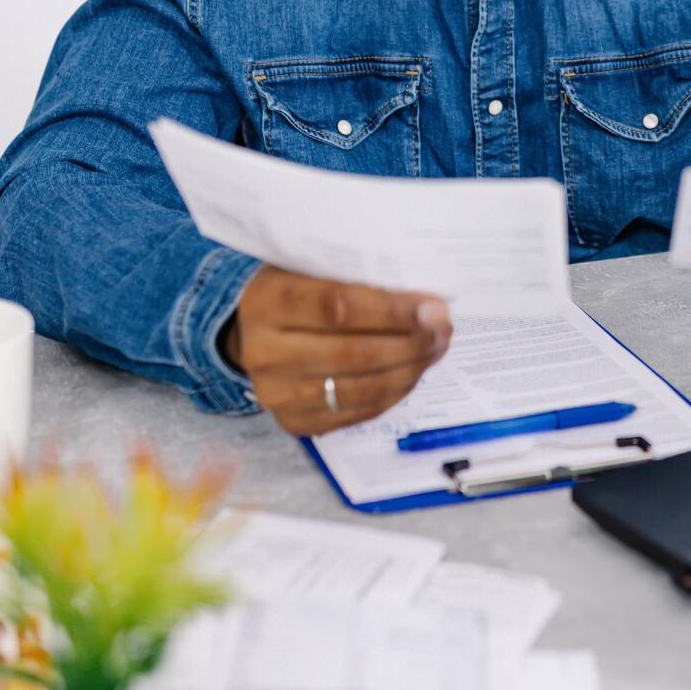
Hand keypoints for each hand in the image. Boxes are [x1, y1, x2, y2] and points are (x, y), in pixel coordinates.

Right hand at [222, 266, 452, 435]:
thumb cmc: (293, 288)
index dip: (392, 311)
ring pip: (361, 387)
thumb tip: (425, 301)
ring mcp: (277, 394)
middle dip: (411, 342)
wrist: (247, 330)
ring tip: (435, 348)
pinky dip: (393, 392)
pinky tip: (412, 371)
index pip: (338, 309)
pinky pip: (358, 412)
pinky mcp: (294, 422)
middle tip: (443, 329)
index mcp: (267, 302)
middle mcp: (264, 353)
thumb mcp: (309, 267)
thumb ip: (355, 277)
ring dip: (410, 369)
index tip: (432, 307)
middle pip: (354, 354)